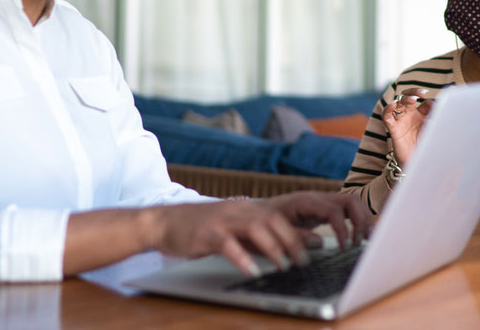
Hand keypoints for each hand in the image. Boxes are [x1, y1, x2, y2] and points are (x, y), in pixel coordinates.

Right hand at [148, 199, 310, 276]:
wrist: (164, 222)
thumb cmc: (203, 229)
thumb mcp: (234, 231)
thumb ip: (261, 238)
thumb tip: (293, 247)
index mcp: (247, 208)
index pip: (280, 217)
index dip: (299, 232)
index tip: (315, 249)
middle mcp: (237, 210)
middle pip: (272, 220)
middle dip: (292, 240)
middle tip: (304, 261)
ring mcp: (221, 220)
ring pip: (254, 228)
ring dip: (273, 248)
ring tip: (284, 266)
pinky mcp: (205, 233)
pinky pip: (227, 244)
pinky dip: (242, 258)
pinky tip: (252, 272)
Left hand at [265, 191, 372, 250]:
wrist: (257, 212)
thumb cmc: (265, 223)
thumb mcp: (276, 232)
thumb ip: (297, 237)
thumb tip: (320, 242)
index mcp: (306, 201)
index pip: (334, 211)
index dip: (343, 229)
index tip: (344, 248)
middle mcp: (319, 197)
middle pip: (351, 200)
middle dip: (360, 221)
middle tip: (359, 243)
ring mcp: (324, 200)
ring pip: (354, 202)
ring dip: (363, 219)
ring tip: (365, 240)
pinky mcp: (326, 207)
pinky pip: (349, 208)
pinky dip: (358, 219)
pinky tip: (361, 235)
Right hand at [382, 88, 432, 165]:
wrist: (416, 164)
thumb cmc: (425, 148)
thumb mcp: (434, 132)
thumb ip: (438, 121)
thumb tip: (445, 109)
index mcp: (422, 115)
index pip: (425, 103)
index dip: (431, 102)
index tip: (437, 106)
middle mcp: (411, 115)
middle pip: (409, 97)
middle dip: (414, 92)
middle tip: (423, 93)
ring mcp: (401, 120)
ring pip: (398, 103)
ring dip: (405, 98)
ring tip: (413, 99)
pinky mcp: (393, 129)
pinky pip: (387, 116)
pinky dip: (388, 109)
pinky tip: (393, 104)